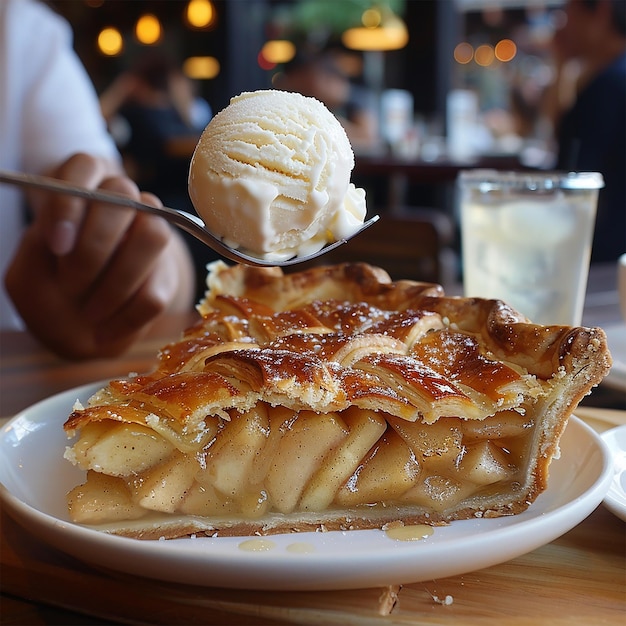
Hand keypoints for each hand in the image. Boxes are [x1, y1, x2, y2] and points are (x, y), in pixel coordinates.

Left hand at [4, 153, 194, 358]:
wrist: (76, 322)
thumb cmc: (49, 285)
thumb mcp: (29, 266)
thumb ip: (39, 249)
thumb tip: (65, 240)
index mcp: (83, 186)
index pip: (85, 166)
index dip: (70, 204)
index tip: (57, 245)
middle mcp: (123, 201)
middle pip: (125, 195)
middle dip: (95, 246)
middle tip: (70, 283)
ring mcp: (151, 233)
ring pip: (154, 236)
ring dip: (118, 280)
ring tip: (90, 312)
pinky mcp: (166, 274)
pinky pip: (157, 290)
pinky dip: (127, 317)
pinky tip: (104, 331)